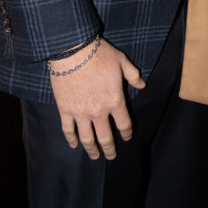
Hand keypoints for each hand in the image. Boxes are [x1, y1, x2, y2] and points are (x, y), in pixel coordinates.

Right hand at [49, 38, 144, 159]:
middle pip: (106, 137)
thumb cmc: (100, 54)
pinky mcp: (66, 110)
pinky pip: (68, 129)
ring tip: (94, 156)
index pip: (124, 123)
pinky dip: (71, 139)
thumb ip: (133, 75)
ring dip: (91, 150)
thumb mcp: (121, 61)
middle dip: (109, 149)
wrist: (73, 50)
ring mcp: (81, 113)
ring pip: (87, 138)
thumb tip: (142, 85)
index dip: (127, 132)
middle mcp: (99, 111)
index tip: (127, 137)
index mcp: (115, 101)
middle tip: (111, 156)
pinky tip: (74, 145)